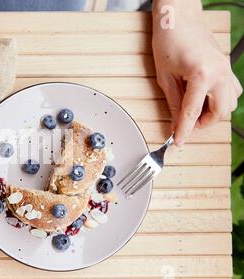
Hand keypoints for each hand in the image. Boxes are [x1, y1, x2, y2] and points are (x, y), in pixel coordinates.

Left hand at [152, 0, 241, 144]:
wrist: (179, 18)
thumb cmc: (168, 41)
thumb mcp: (165, 76)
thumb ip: (173, 102)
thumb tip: (175, 123)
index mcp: (201, 75)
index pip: (193, 112)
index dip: (185, 130)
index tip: (178, 142)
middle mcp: (219, 72)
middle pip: (220, 112)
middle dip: (203, 123)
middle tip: (186, 125)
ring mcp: (226, 68)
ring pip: (230, 102)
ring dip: (213, 112)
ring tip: (194, 112)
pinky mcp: (226, 66)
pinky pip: (232, 90)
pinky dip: (220, 99)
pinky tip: (204, 98)